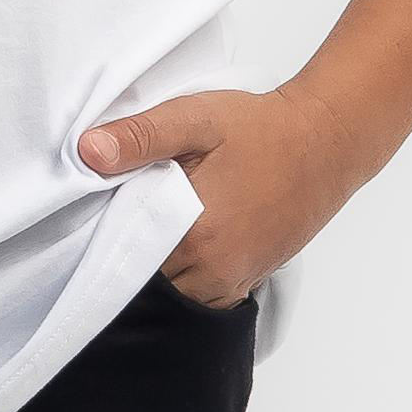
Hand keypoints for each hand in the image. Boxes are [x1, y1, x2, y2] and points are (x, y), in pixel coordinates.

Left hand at [78, 81, 365, 309]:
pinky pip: (202, 294)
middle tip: (125, 213)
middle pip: (147, 278)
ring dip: (160, 267)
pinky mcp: (251, 280)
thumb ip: (140, 137)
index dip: (105, 236)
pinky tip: (185, 239)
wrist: (325, 141)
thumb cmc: (259, 127)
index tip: (96, 213)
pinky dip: (186, 275)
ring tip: (155, 225)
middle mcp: (212, 271)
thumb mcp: (195, 118)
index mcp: (192, 234)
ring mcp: (234, 280)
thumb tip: (85, 153)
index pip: (123, 256)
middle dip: (131, 253)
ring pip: (174, 291)